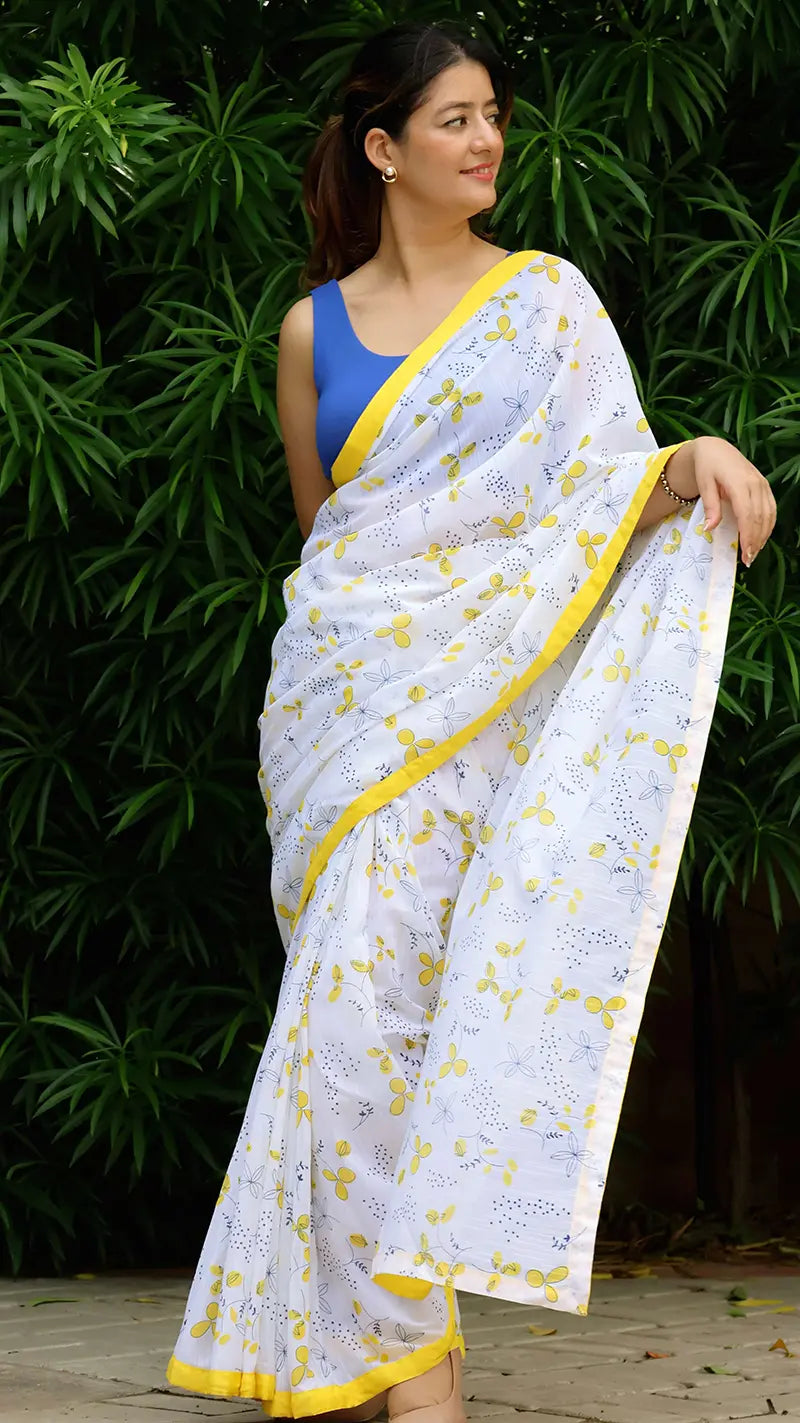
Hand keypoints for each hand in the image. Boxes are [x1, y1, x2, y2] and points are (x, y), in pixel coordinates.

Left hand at [692, 435, 776, 567]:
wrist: (716, 450)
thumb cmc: (707, 467)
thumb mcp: (704, 485)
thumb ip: (710, 506)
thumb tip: (710, 528)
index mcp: (739, 482)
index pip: (747, 514)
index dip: (748, 535)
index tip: (745, 553)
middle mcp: (755, 483)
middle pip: (760, 517)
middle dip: (756, 540)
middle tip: (748, 559)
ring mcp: (763, 484)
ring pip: (769, 514)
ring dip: (764, 535)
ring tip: (754, 552)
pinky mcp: (765, 486)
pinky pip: (771, 508)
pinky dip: (768, 525)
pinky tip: (761, 537)